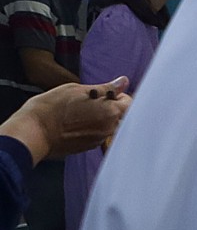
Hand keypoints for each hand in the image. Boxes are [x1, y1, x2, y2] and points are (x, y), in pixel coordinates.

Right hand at [1, 78, 129, 163]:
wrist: (33, 132)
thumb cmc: (52, 108)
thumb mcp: (77, 90)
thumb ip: (105, 88)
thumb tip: (123, 82)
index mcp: (110, 113)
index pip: (129, 103)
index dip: (119, 96)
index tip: (106, 93)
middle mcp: (108, 129)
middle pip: (121, 116)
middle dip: (111, 107)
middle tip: (92, 101)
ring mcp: (98, 140)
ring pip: (109, 126)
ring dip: (101, 118)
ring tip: (80, 112)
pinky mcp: (87, 148)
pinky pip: (97, 135)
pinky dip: (91, 128)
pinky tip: (75, 122)